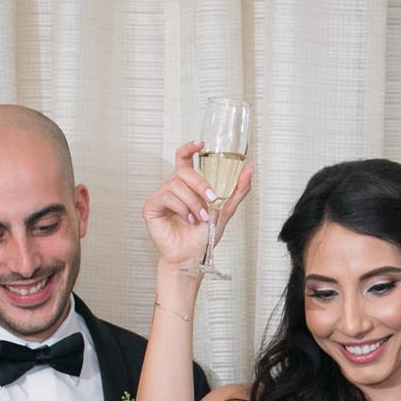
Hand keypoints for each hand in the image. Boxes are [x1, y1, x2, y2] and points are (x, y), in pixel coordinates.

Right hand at [142, 141, 254, 271]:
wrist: (192, 257)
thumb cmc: (202, 236)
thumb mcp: (225, 210)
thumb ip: (237, 190)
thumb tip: (250, 169)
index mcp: (187, 185)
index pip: (183, 158)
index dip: (189, 148)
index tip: (200, 144)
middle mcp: (172, 187)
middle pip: (183, 171)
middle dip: (200, 184)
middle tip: (211, 200)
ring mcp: (160, 196)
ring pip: (176, 185)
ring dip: (193, 202)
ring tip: (200, 217)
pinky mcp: (151, 207)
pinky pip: (166, 197)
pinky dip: (181, 208)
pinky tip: (187, 219)